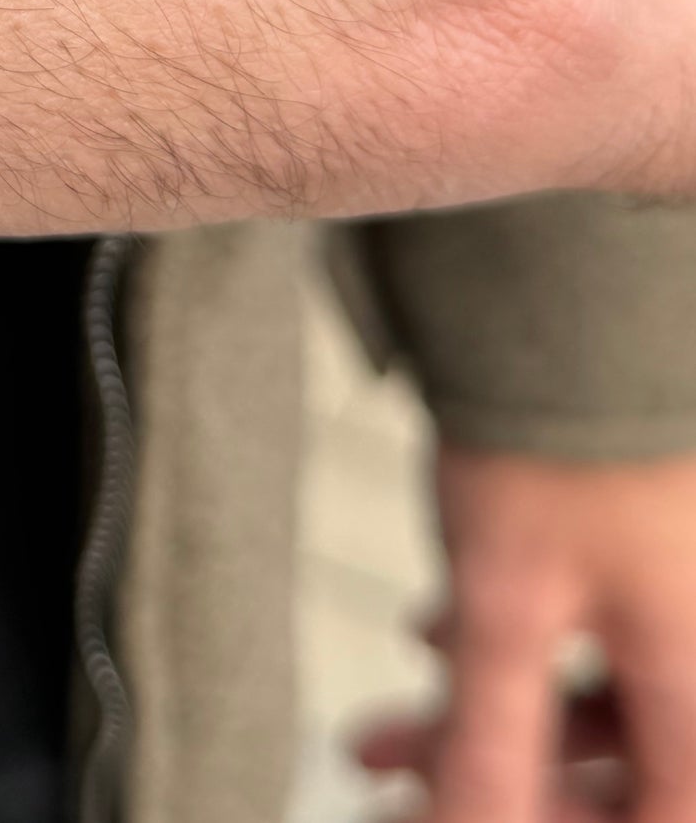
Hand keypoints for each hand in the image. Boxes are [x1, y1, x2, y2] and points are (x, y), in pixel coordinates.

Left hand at [357, 446, 695, 822]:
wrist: (581, 281)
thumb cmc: (557, 435)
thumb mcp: (505, 601)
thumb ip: (490, 738)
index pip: (664, 815)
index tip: (468, 817)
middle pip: (629, 762)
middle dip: (506, 782)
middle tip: (395, 780)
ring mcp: (685, 583)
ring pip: (603, 696)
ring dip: (497, 718)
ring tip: (385, 724)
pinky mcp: (658, 539)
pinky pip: (605, 634)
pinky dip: (521, 651)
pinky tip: (437, 631)